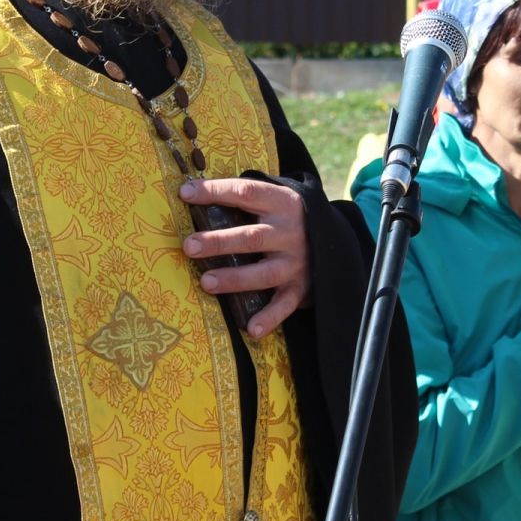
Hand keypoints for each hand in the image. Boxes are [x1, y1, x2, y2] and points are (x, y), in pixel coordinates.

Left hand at [180, 178, 308, 338]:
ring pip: (263, 273)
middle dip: (219, 242)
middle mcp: (289, 233)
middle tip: (189, 246)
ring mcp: (295, 262)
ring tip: (206, 282)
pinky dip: (269, 318)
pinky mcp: (301, 288)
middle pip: (251, 237)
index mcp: (281, 203)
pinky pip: (284, 305)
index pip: (246, 192)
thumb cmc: (286, 219)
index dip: (216, 191)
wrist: (334, 242)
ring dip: (234, 279)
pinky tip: (251, 329)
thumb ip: (244, 199)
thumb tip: (192, 193)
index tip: (186, 193)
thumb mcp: (275, 201)